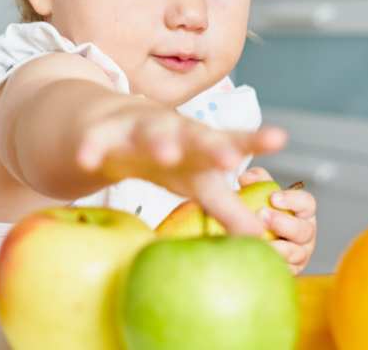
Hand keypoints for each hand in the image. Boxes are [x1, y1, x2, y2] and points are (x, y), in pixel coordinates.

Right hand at [75, 100, 286, 235]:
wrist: (113, 125)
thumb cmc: (169, 159)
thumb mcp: (198, 183)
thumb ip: (229, 209)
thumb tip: (262, 243)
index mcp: (200, 145)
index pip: (232, 141)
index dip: (255, 141)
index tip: (279, 138)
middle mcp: (174, 132)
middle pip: (196, 137)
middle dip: (212, 146)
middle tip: (231, 157)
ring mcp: (137, 129)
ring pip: (150, 133)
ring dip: (160, 142)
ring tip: (168, 154)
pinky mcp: (102, 133)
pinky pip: (96, 141)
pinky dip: (93, 149)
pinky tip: (88, 161)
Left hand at [239, 167, 316, 274]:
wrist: (254, 238)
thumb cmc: (262, 211)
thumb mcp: (260, 191)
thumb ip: (256, 180)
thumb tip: (245, 178)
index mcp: (303, 211)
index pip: (307, 203)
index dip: (292, 200)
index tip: (273, 198)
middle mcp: (306, 232)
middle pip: (303, 230)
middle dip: (283, 223)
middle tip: (262, 216)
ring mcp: (300, 253)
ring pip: (295, 253)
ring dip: (278, 247)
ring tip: (260, 241)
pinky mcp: (291, 271)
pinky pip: (285, 270)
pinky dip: (272, 264)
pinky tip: (259, 257)